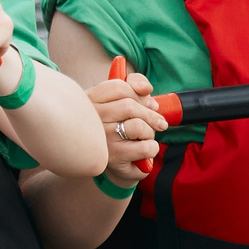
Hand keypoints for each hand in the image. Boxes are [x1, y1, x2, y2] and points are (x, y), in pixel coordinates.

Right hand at [91, 67, 165, 186]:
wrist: (111, 163)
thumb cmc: (119, 127)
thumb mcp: (124, 101)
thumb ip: (135, 84)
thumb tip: (146, 89)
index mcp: (91, 100)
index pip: (118, 87)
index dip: (138, 93)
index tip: (148, 103)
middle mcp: (92, 118)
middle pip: (130, 106)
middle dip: (150, 115)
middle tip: (157, 123)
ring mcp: (102, 138)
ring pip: (138, 125)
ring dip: (150, 132)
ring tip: (144, 138)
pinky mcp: (114, 157)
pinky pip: (145, 147)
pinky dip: (152, 148)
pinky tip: (145, 152)